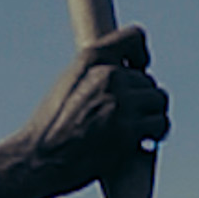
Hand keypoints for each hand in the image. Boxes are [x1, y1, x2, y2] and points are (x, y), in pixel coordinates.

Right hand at [14, 24, 169, 197]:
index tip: (140, 67)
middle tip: (125, 119)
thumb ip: (95, 72)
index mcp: (90, 59)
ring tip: (136, 131)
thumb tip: (131, 71)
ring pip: (158, 100)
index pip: (135, 38)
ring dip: (152, 117)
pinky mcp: (129, 130)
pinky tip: (142, 142)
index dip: (141, 54)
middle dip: (141, 99)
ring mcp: (120, 102)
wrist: (38, 159)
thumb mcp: (66, 85)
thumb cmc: (50, 128)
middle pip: (148, 80)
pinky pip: (161, 123)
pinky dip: (156, 134)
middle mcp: (108, 75)